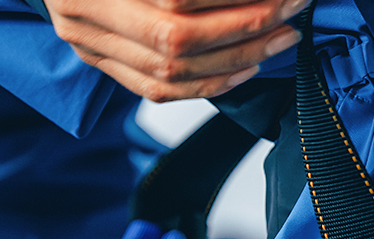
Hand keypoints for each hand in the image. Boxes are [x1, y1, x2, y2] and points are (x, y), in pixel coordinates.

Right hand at [44, 0, 305, 101]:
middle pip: (175, 38)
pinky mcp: (97, 61)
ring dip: (236, 58)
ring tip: (280, 39)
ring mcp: (87, 43)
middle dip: (244, 28)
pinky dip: (208, 84)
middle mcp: (83, 12)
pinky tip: (246, 68)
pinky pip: (157, 91)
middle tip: (291, 11)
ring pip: (170, 73)